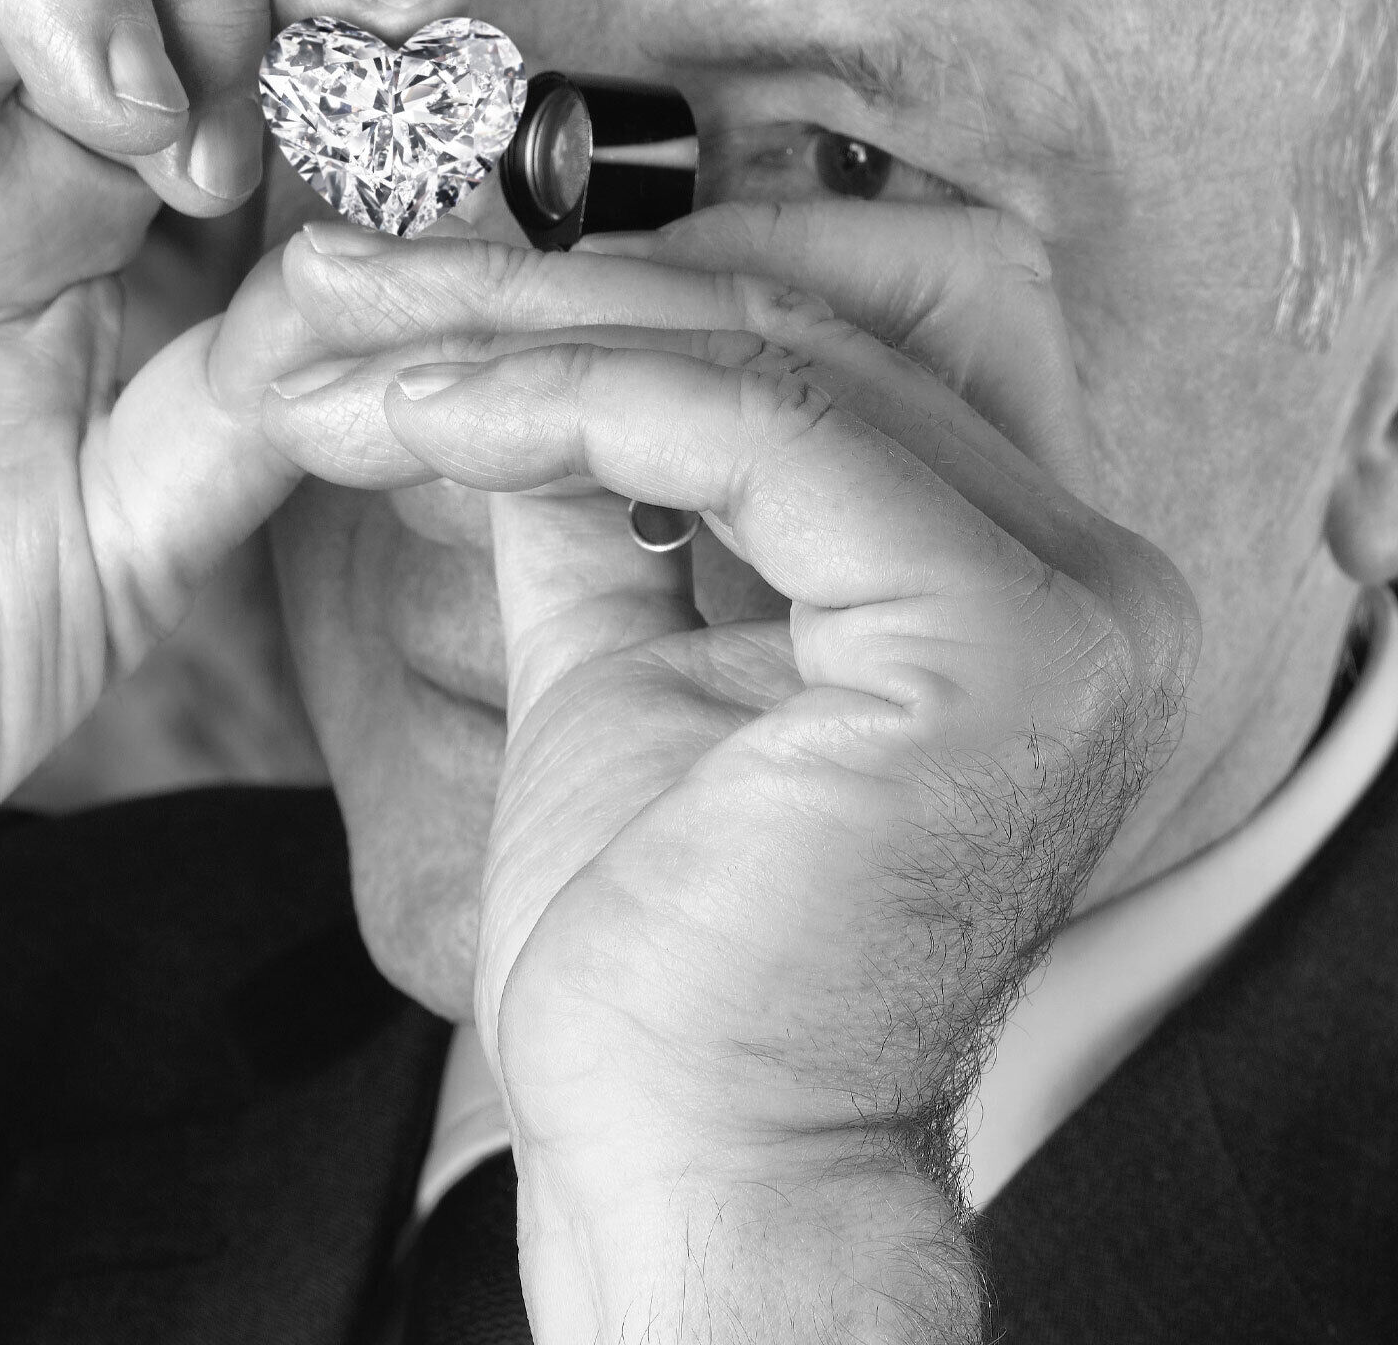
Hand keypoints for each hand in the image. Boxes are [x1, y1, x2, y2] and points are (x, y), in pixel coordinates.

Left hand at [262, 204, 1197, 1340]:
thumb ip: (605, 496)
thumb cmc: (657, 940)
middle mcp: (1077, 568)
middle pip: (791, 322)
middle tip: (351, 276)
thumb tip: (520, 357)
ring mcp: (1062, 599)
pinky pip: (750, 432)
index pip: (813, 343)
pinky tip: (421, 414)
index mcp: (1007, 569)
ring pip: (763, 353)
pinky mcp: (995, 639)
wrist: (682, 1153)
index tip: (427, 287)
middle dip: (545, 281)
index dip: (617, 284)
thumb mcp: (618, 653)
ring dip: (523, 329)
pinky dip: (563, 399)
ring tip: (350, 348)